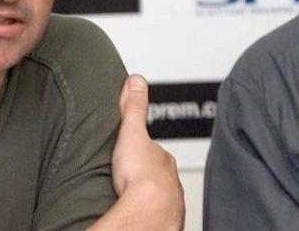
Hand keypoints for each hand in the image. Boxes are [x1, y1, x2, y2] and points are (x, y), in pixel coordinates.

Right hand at [91, 75, 184, 229]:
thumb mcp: (132, 133)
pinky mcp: (163, 220)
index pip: (155, 150)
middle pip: (158, 173)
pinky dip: (148, 212)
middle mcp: (170, 179)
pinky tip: (138, 213)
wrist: (149, 211)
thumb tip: (136, 80)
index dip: (144, 150)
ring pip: (159, 194)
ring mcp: (169, 200)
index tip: (134, 151)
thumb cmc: (142, 176)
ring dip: (147, 194)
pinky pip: (156, 213)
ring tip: (129, 196)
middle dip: (146, 173)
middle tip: (128, 175)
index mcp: (163, 159)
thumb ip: (134, 108)